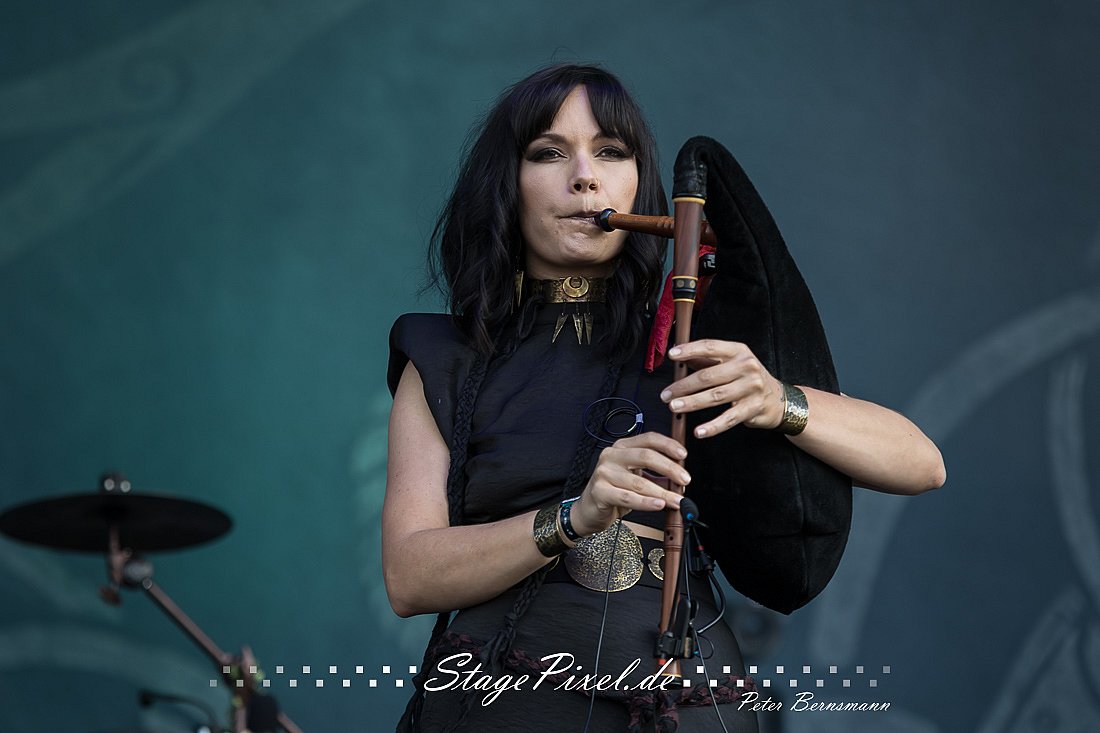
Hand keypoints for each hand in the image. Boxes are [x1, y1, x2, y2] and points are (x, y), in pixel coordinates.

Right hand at [570, 432, 686, 536]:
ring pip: (639, 482)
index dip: (668, 445)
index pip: (648, 439)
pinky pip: (628, 497)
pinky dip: (646, 503)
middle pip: (646, 456)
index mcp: (622, 447)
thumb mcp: (635, 477)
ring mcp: (604, 472)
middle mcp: (612, 456)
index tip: (683, 455)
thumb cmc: (614, 491)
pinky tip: (659, 505)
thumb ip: (655, 474)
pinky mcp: (600, 491)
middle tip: (685, 480)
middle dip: (670, 468)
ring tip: (677, 500)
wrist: (589, 510)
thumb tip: (680, 477)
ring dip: (662, 492)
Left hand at [660, 339, 784, 437]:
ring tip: (674, 407)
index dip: (689, 350)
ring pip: (716, 396)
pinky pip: (728, 419)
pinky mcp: (753, 408)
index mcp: (738, 351)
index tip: (671, 355)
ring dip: (692, 403)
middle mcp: (747, 366)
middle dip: (684, 386)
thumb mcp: (731, 362)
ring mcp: (751, 388)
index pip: (710, 347)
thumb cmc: (746, 378)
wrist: (777, 398)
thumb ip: (706, 360)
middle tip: (665, 394)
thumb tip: (678, 356)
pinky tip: (698, 431)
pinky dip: (712, 426)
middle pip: (709, 375)